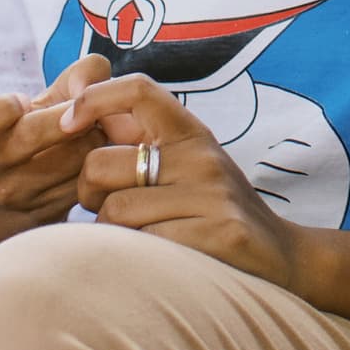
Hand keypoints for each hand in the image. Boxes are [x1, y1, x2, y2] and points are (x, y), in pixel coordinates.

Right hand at [0, 52, 106, 240]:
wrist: (20, 198)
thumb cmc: (34, 131)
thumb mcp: (42, 99)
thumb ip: (76, 74)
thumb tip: (90, 86)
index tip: (23, 103)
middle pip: (29, 135)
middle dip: (67, 114)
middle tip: (85, 108)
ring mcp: (11, 195)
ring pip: (68, 157)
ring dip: (93, 136)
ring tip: (96, 128)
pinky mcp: (45, 210)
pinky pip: (83, 177)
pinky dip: (98, 159)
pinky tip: (98, 152)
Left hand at [62, 72, 308, 294]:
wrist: (281, 256)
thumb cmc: (216, 210)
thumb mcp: (187, 165)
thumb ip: (140, 142)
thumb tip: (75, 111)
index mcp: (191, 132)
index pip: (138, 90)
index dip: (94, 99)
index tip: (68, 124)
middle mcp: (201, 156)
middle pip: (103, 163)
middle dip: (86, 192)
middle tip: (99, 207)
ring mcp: (211, 195)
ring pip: (115, 212)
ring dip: (109, 232)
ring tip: (131, 237)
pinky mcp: (217, 234)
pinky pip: (143, 244)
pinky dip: (135, 256)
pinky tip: (153, 259)